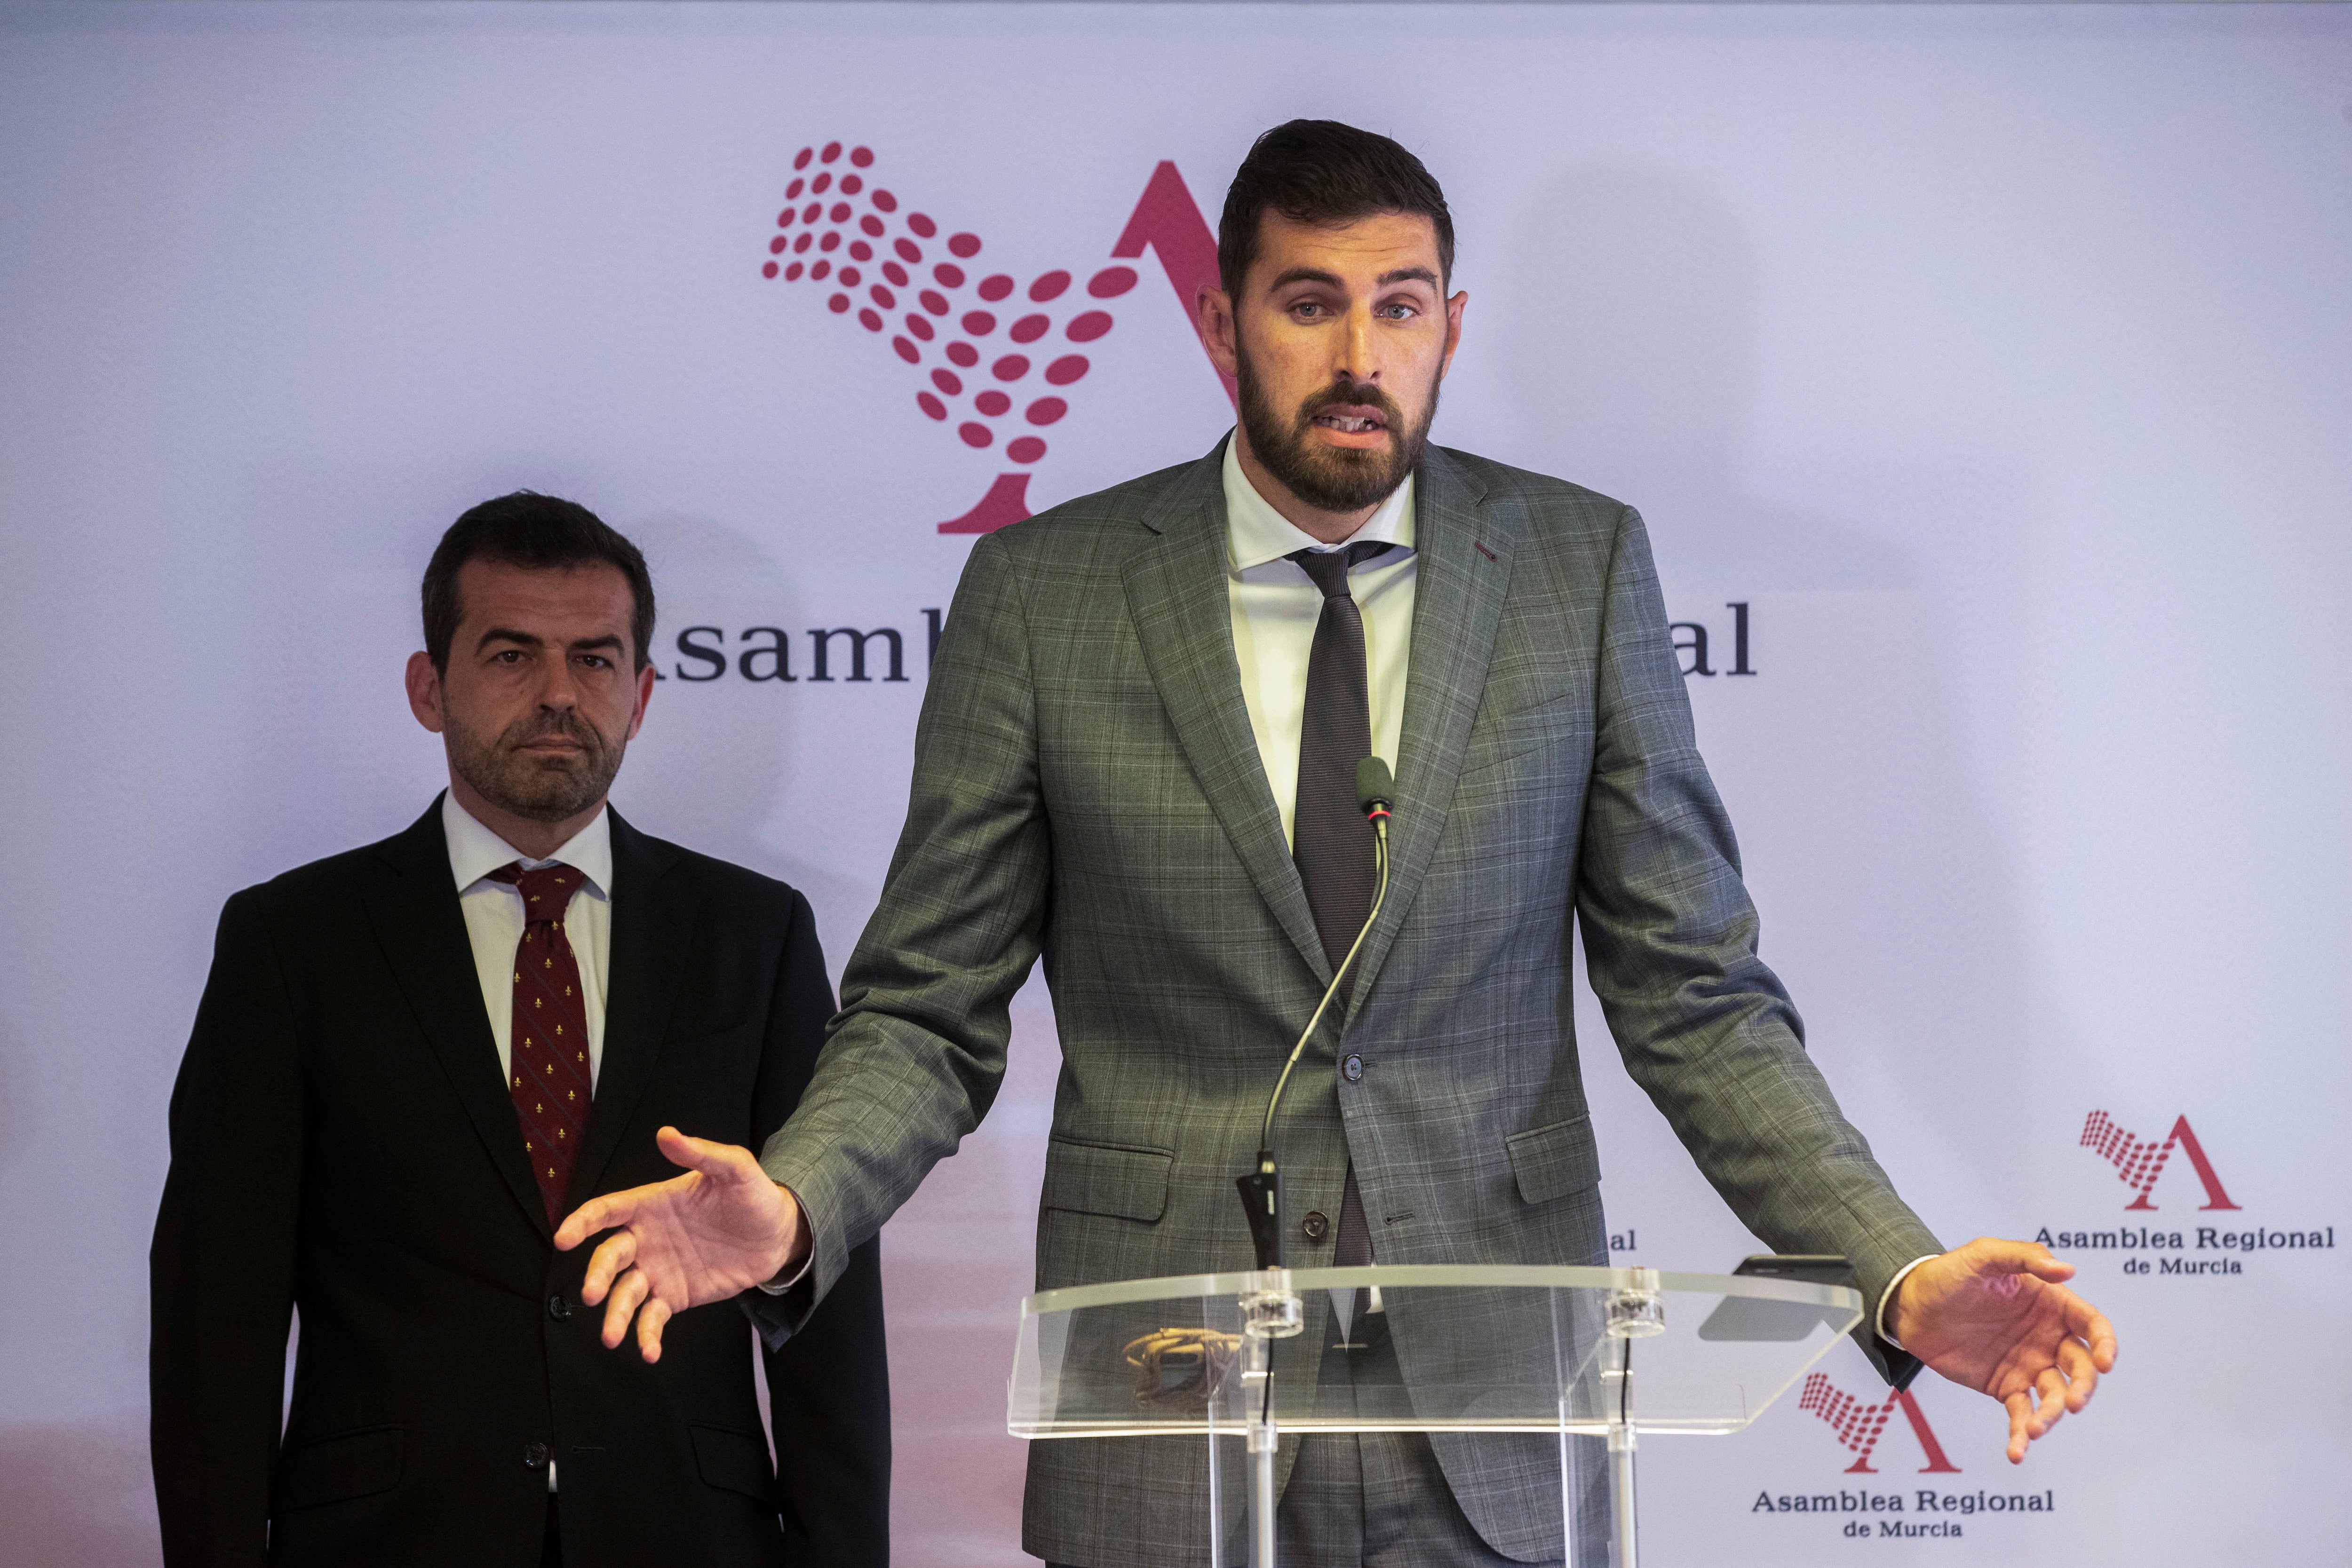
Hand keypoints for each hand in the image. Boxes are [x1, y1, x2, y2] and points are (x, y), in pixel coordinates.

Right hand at [554, 1126, 808, 1361]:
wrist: (777, 1235)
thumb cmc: (751, 1195)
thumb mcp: (734, 1168)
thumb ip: (701, 1152)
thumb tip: (666, 1133)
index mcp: (652, 1204)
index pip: (608, 1211)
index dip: (583, 1222)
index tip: (564, 1238)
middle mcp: (646, 1239)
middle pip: (609, 1257)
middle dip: (596, 1276)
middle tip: (591, 1293)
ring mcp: (657, 1270)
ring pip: (624, 1294)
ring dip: (614, 1315)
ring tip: (611, 1336)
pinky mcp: (673, 1297)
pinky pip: (651, 1318)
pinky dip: (646, 1336)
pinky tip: (649, 1352)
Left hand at [1887, 1237, 2117, 1462]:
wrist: (1911, 1304)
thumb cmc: (1950, 1273)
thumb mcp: (1983, 1255)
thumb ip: (2024, 1257)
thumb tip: (2069, 1269)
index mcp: (2051, 1305)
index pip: (2091, 1326)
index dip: (2104, 1344)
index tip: (2104, 1362)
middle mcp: (2047, 1338)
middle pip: (2080, 1368)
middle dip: (2083, 1388)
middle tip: (2072, 1403)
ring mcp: (2029, 1365)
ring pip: (2054, 1396)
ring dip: (2051, 1416)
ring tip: (2035, 1428)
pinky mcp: (2006, 1387)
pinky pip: (2022, 1414)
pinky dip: (2022, 1434)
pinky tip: (2016, 1452)